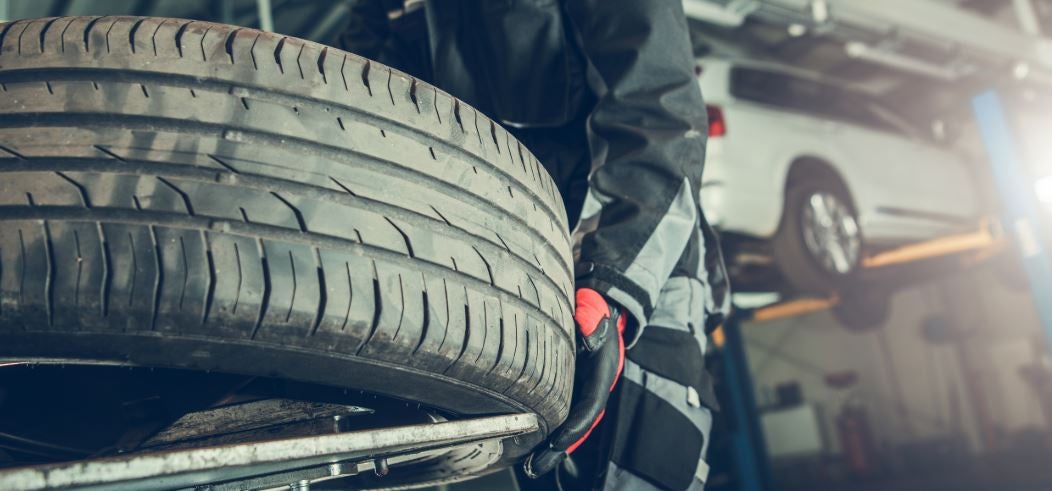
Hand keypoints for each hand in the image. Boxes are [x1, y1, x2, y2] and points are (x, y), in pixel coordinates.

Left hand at [523, 288, 625, 477]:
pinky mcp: (571, 390)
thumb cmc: (594, 309)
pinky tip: (530, 447)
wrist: (600, 306)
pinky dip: (548, 432)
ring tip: (531, 466)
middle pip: (578, 425)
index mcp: (602, 374)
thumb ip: (593, 321)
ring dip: (552, 447)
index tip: (557, 441)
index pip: (590, 406)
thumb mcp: (596, 309)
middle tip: (536, 466)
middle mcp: (594, 387)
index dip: (575, 426)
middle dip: (559, 448)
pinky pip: (560, 415)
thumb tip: (590, 338)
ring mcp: (583, 390)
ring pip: (568, 424)